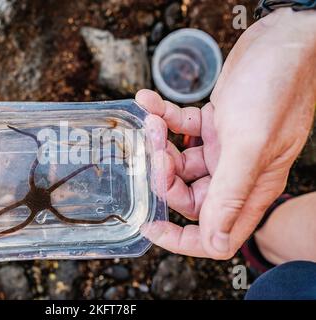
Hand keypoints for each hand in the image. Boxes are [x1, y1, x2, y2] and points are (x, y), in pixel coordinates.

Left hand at [137, 8, 315, 258]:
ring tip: (154, 119)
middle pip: (187, 195)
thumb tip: (216, 241)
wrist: (285, 39)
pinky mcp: (215, 123)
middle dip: (164, 175)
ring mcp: (225, 148)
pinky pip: (180, 128)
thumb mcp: (251, 143)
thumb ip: (231, 193)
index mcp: (251, 188)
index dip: (180, 238)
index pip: (215, 235)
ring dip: (161, 142)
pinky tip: (150, 101)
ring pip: (180, 161)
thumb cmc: (277, 87)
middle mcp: (236, 173)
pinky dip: (163, 117)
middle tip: (157, 150)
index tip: (148, 225)